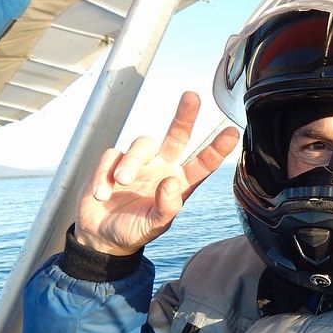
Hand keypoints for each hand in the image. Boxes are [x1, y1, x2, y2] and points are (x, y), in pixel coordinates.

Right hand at [74, 91, 239, 254]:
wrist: (101, 236)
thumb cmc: (134, 230)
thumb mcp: (154, 226)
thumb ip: (166, 207)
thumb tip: (172, 182)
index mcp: (179, 183)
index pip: (201, 163)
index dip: (216, 149)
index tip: (232, 133)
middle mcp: (162, 168)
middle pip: (176, 136)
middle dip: (185, 116)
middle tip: (192, 97)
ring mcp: (138, 163)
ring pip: (141, 144)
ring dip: (132, 162)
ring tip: (122, 182)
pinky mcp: (112, 162)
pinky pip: (111, 156)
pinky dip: (105, 175)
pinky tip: (102, 194)